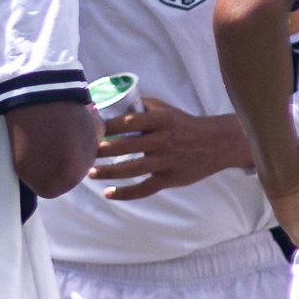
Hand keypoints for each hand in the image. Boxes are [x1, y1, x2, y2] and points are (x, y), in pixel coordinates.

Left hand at [94, 96, 252, 198]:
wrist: (216, 143)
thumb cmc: (184, 124)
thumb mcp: (165, 109)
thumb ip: (141, 106)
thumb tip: (112, 104)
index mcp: (160, 120)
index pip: (128, 121)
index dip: (106, 126)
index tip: (89, 128)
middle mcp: (162, 140)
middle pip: (125, 146)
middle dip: (102, 150)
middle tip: (83, 151)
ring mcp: (165, 161)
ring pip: (131, 169)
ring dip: (108, 172)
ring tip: (90, 172)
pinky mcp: (168, 179)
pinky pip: (143, 189)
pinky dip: (125, 193)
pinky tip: (108, 194)